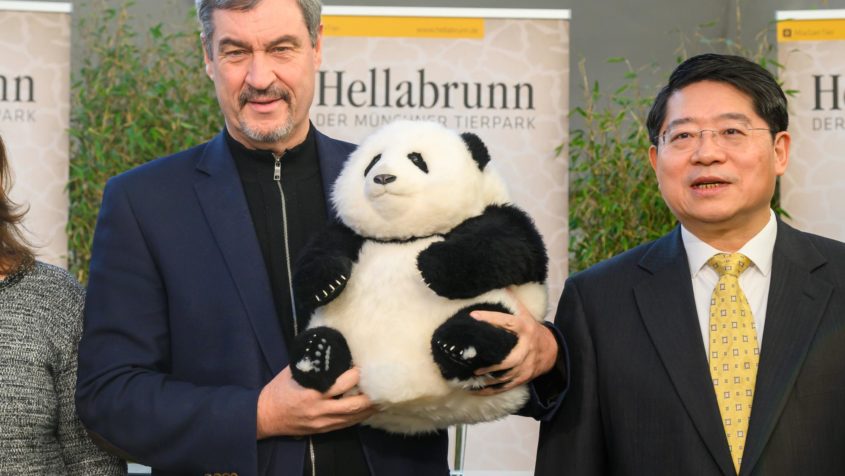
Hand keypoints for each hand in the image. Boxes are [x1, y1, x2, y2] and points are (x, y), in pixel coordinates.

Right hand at [256, 366, 376, 438]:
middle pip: (353, 405)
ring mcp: (322, 422)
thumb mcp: (293, 371)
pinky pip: (346, 425)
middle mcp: (320, 409)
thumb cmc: (278, 389)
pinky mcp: (322, 429)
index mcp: (312, 392)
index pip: (342, 384)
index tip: (364, 366)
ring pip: (352, 418)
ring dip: (369, 409)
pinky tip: (368, 411)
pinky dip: (358, 417)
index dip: (356, 376)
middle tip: (381, 385)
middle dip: (369, 397)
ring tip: (382, 399)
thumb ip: (312, 364)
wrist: (265, 416)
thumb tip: (329, 348)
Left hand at [469, 293, 557, 395]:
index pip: (507, 322)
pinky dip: (491, 390)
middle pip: (510, 360)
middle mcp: (526, 348)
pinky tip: (477, 390)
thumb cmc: (532, 329)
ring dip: (489, 381)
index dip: (491, 318)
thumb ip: (512, 302)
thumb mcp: (525, 314)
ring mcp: (526, 365)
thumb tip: (501, 283)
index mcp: (525, 328)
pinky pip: (506, 386)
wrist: (553, 350)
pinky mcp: (524, 378)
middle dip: (493, 366)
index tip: (473, 315)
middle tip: (474, 367)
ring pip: (507, 377)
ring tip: (471, 380)